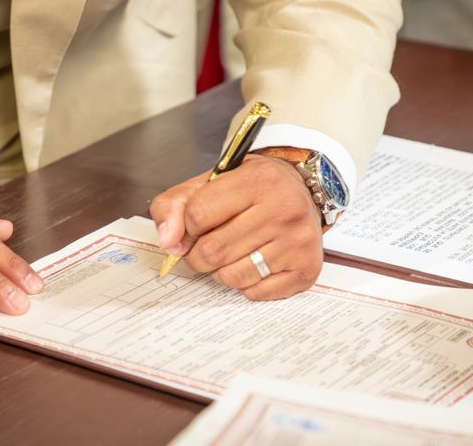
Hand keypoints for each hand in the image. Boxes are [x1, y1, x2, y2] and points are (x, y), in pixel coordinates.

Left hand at [150, 155, 322, 299]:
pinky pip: (254, 293)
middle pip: (212, 251)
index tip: (191, 228)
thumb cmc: (251, 188)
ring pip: (232, 277)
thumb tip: (167, 242)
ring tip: (229, 254)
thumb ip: (175, 205)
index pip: (197, 215)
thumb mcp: (210, 182)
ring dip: (219, 271)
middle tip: (204, 246)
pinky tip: (252, 263)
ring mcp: (298, 241)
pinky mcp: (306, 269)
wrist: (302, 191)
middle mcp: (284, 209)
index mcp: (257, 180)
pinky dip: (244, 285)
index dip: (185, 228)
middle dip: (197, 255)